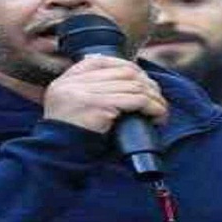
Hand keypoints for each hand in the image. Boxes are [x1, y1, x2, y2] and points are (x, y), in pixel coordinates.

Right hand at [43, 55, 168, 133]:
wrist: (59, 160)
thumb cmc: (73, 139)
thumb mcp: (74, 107)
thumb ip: (89, 92)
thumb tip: (124, 81)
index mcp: (67, 80)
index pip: (102, 61)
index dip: (129, 68)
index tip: (143, 81)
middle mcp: (74, 82)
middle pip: (123, 72)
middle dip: (146, 83)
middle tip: (157, 98)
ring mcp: (85, 93)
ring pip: (133, 85)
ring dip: (154, 98)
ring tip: (161, 110)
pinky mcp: (98, 106)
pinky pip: (135, 100)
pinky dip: (152, 106)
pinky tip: (158, 114)